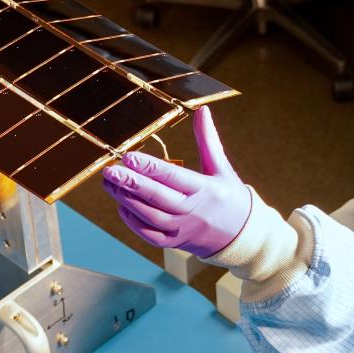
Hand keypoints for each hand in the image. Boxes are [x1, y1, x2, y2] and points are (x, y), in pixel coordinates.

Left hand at [102, 106, 251, 257]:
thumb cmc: (230, 197)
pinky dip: (134, 222)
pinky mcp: (176, 242)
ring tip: (110, 184)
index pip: (173, 176)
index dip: (149, 167)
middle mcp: (193, 210)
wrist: (243, 235)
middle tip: (110, 172)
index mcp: (206, 189)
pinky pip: (150, 234)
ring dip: (128, 200)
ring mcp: (183, 229)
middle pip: (158, 197)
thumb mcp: (221, 167)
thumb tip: (202, 110)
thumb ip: (208, 139)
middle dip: (131, 184)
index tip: (128, 157)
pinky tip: (122, 206)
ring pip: (150, 216)